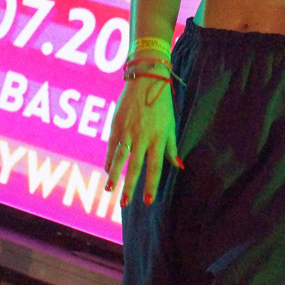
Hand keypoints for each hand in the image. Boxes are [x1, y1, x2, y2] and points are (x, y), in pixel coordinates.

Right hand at [103, 71, 181, 207]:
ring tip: (110, 191)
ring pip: (120, 158)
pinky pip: (111, 146)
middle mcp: (143, 137)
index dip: (151, 185)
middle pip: (136, 167)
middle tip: (126, 204)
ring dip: (114, 176)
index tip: (148, 201)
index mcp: (158, 138)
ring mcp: (128, 131)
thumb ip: (172, 147)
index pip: (155, 167)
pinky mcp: (116, 125)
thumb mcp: (171, 125)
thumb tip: (178, 166)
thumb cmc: (162, 104)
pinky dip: (108, 159)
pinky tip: (106, 170)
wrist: (146, 80)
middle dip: (131, 187)